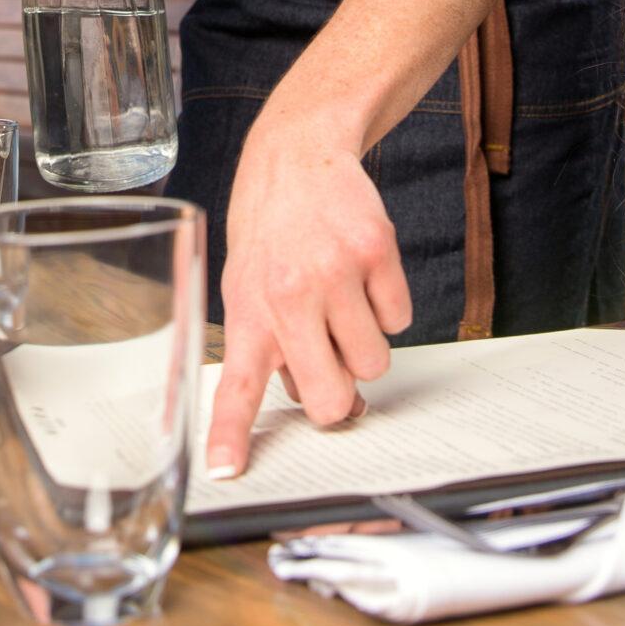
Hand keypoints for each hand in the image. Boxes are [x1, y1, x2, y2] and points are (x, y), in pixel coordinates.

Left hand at [203, 105, 409, 477]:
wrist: (297, 155)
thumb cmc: (271, 233)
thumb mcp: (248, 290)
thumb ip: (276, 349)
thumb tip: (326, 404)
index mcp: (249, 314)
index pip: (235, 386)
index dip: (231, 434)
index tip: (223, 471)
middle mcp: (288, 296)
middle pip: (332, 398)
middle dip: (341, 394)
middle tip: (332, 359)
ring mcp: (335, 273)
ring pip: (375, 364)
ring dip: (365, 344)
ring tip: (341, 299)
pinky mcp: (376, 251)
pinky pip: (401, 319)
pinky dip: (388, 306)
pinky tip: (361, 271)